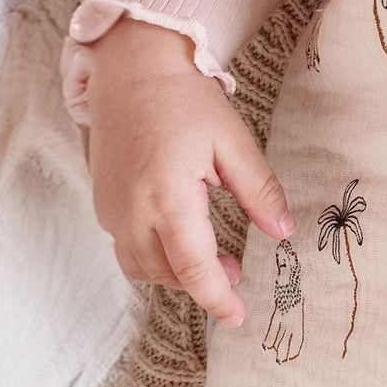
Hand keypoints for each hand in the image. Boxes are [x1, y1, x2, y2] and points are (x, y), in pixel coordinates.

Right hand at [83, 14, 294, 326]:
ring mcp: (110, 211)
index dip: (217, 298)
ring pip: (142, 268)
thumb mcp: (232, 140)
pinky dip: (154, 257)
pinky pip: (127, 249)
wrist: (132, 69)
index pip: (193, 268)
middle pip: (166, 275)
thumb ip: (259, 190)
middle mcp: (130, 212)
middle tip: (237, 273)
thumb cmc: (185, 99)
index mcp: (167, 198)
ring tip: (212, 259)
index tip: (238, 317)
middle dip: (202, 284)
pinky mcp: (102, 205)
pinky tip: (180, 238)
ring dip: (176, 274)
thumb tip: (284, 232)